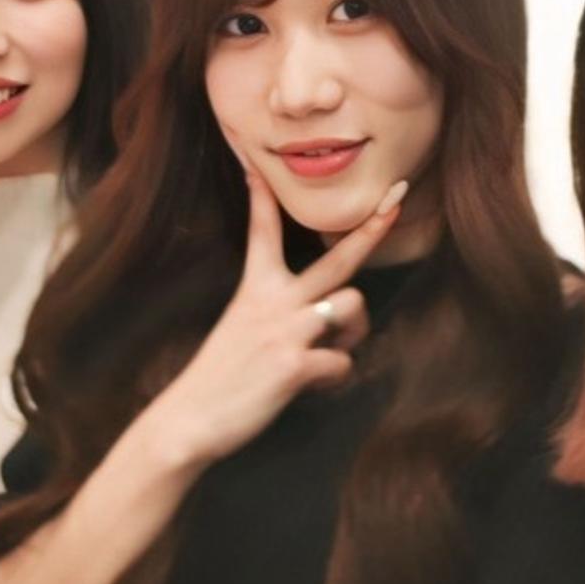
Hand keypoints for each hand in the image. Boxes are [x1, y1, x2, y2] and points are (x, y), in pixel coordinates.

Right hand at [137, 169, 403, 470]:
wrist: (188, 421)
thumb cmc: (219, 380)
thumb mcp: (239, 331)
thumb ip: (280, 318)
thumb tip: (323, 322)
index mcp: (255, 290)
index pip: (263, 232)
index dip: (262, 196)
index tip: (257, 163)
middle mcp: (273, 303)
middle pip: (337, 260)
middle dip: (371, 229)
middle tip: (396, 200)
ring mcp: (285, 331)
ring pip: (352, 308)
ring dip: (353, 333)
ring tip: (329, 353)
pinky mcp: (294, 365)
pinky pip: (343, 363)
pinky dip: (334, 380)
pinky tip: (311, 388)